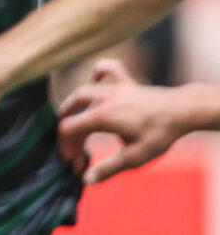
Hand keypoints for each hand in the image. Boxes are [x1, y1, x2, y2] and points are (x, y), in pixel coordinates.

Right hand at [58, 59, 198, 183]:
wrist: (183, 111)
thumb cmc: (159, 134)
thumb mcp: (134, 157)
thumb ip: (109, 168)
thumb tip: (86, 179)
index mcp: (100, 117)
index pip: (68, 129)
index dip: (66, 147)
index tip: (75, 164)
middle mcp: (101, 99)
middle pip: (73, 114)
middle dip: (70, 135)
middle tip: (76, 152)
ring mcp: (113, 88)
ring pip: (83, 92)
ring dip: (73, 107)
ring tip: (71, 118)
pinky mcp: (127, 82)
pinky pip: (107, 70)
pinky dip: (99, 73)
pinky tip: (96, 80)